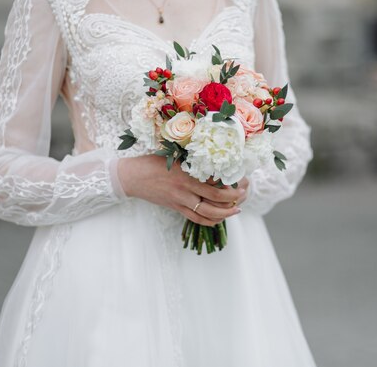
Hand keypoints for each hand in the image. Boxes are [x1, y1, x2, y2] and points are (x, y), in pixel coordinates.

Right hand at [118, 155, 246, 225]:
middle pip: (216, 199)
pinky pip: (196, 219)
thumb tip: (216, 162)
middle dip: (234, 199)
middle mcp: (185, 189)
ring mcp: (180, 201)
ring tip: (237, 209)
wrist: (132, 177)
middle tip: (244, 194)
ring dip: (225, 213)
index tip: (242, 180)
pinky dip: (211, 220)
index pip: (215, 183)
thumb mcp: (174, 155)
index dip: (231, 184)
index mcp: (186, 172)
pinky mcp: (176, 208)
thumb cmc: (152, 162)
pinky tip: (220, 217)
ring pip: (208, 213)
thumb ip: (193, 160)